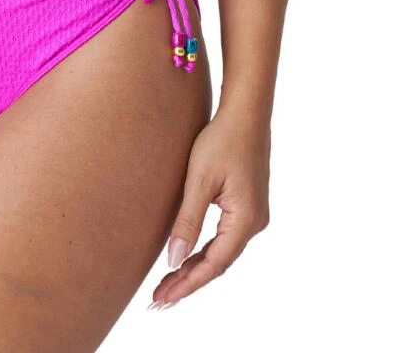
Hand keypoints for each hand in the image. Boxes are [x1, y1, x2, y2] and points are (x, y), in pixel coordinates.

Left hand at [148, 105, 270, 310]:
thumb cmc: (222, 140)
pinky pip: (224, 239)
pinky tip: (187, 258)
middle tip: (157, 300)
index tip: (161, 299)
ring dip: (195, 268)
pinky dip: (205, 251)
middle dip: (188, 282)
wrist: (245, 113)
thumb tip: (174, 261)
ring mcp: (253, 216)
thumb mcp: (199, 180)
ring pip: (221, 252)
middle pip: (218, 263)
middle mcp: (254, 223)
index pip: (213, 265)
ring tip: (167, 285)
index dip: (187, 285)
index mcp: (245, 220)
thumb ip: (187, 222)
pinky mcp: (247, 206)